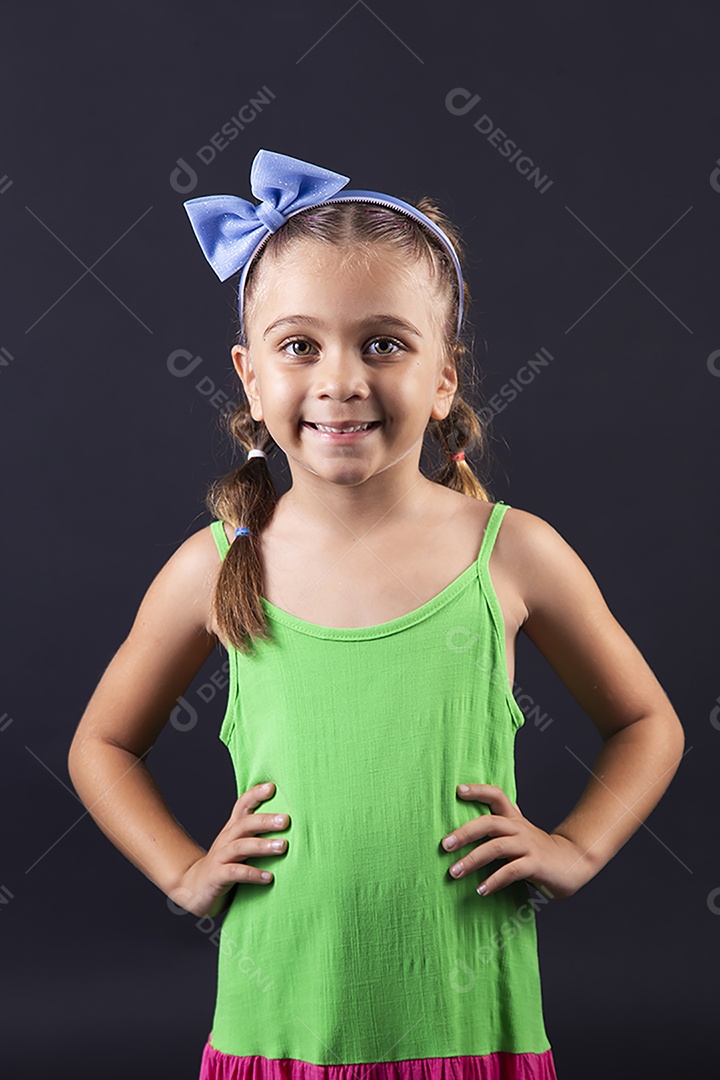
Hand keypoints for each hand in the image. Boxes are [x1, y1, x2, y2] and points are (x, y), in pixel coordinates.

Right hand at [169, 781, 289, 917]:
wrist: (194, 888)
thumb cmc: (225, 865)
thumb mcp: (239, 846)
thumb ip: (256, 835)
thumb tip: (289, 825)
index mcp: (232, 830)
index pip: (242, 806)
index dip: (255, 795)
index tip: (271, 787)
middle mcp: (226, 840)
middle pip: (244, 824)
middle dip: (265, 820)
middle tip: (285, 820)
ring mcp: (220, 857)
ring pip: (240, 846)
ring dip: (262, 845)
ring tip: (282, 846)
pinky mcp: (217, 876)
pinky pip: (235, 872)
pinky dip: (252, 873)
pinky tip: (268, 877)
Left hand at [441, 783, 587, 899]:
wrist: (573, 863)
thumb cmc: (538, 850)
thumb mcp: (519, 833)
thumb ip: (499, 826)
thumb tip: (468, 825)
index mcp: (514, 818)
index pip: (497, 795)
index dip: (478, 790)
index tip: (458, 790)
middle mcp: (519, 828)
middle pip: (489, 822)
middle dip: (464, 833)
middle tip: (445, 845)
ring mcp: (528, 846)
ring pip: (496, 847)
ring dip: (472, 860)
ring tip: (454, 872)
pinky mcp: (535, 865)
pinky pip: (511, 871)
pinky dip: (494, 880)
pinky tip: (481, 889)